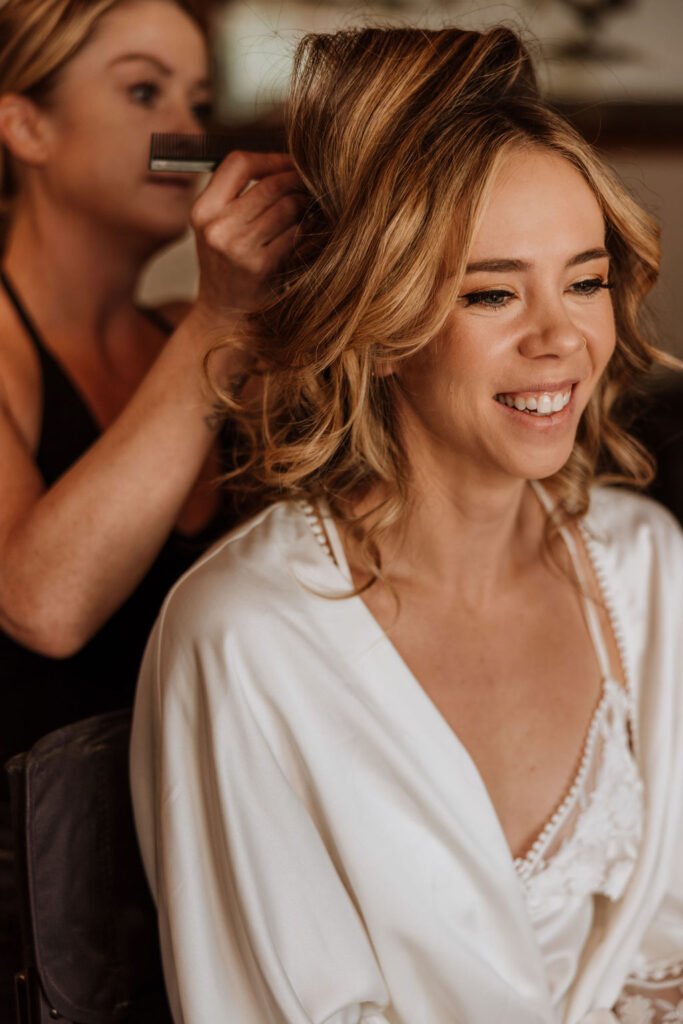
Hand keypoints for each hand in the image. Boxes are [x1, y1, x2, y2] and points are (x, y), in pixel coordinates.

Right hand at [190, 150, 305, 324]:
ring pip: (285, 207)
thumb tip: (286, 161)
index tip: (289, 164)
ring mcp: (237, 248)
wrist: (223, 314)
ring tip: (309, 208)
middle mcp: (215, 228)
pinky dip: (306, 228)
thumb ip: (237, 194)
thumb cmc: (226, 265)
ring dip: (304, 204)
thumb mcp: (216, 226)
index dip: (269, 159)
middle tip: (311, 184)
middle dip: (295, 181)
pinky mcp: (260, 266)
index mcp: (202, 211)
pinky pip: (294, 234)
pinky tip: (308, 231)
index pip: (238, 163)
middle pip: (268, 184)